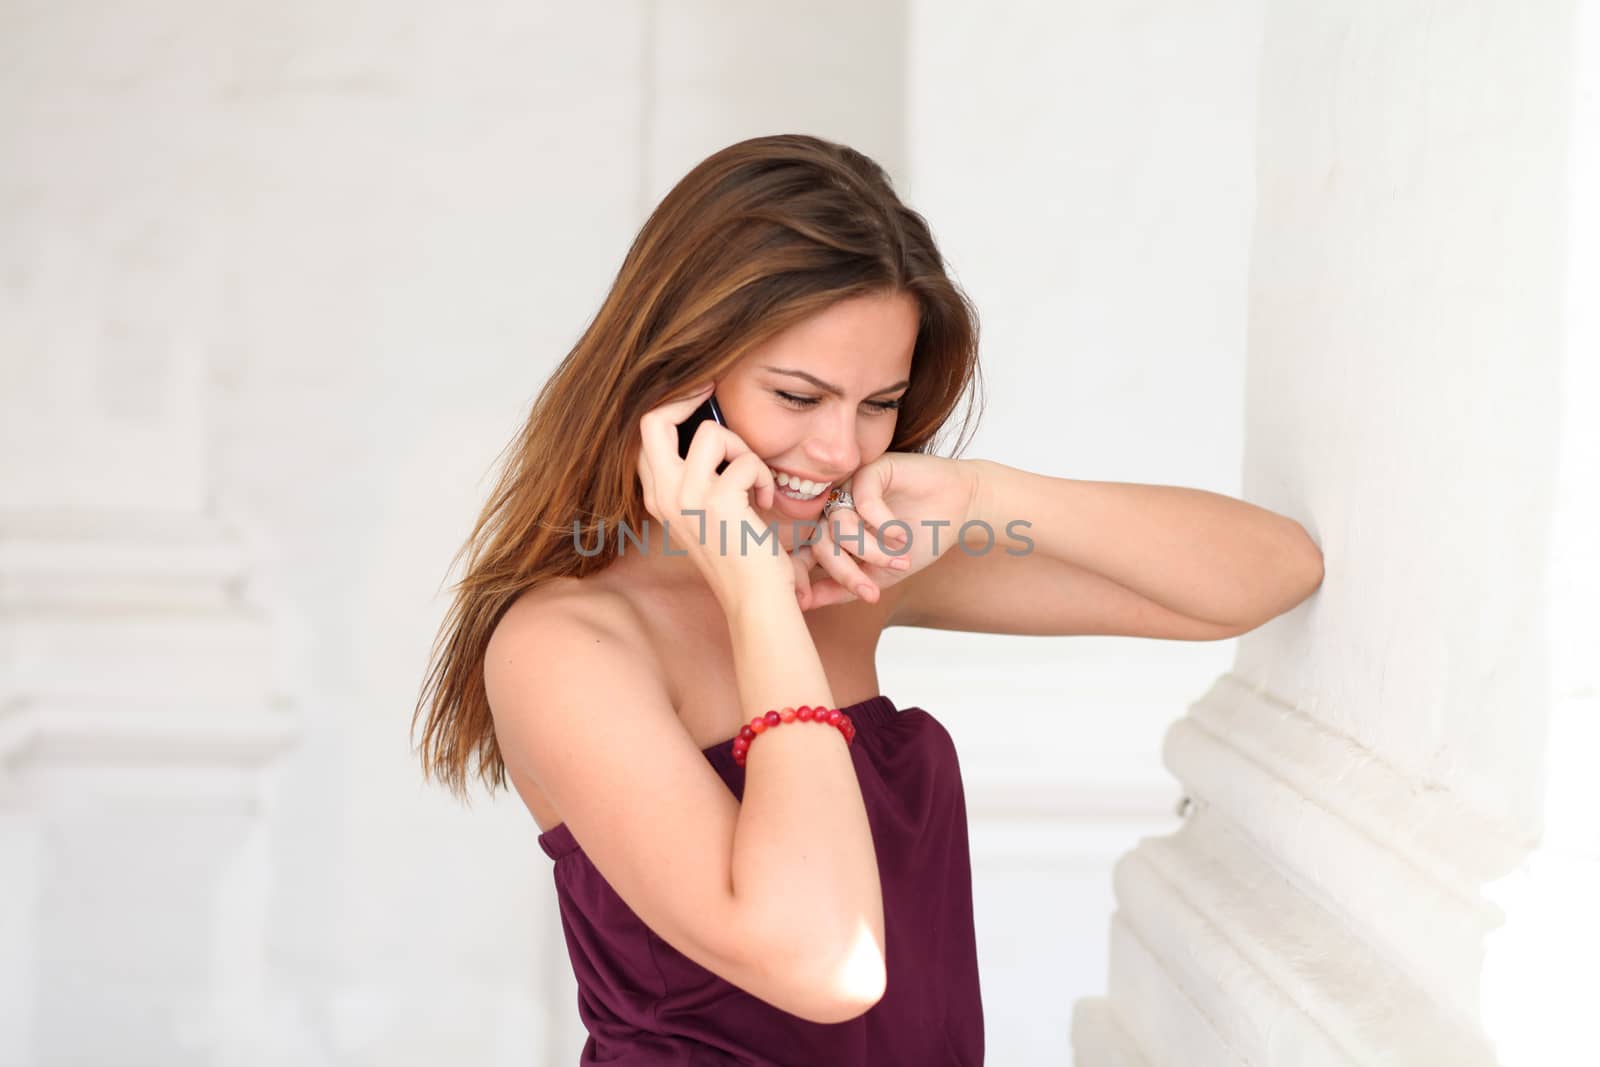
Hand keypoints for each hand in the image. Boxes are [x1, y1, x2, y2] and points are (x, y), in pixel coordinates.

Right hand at [636, 384, 789, 606]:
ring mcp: (686, 497)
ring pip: (711, 432)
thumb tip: (710, 429)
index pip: (646, 435)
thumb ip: (696, 478)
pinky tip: (765, 500)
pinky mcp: (716, 501)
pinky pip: (745, 460)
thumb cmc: (739, 556)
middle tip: (713, 392)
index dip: (673, 408)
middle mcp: (663, 495)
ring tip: (753, 478)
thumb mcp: (705, 512)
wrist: (753, 599)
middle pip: (652, 421)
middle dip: (688, 397)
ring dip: (743, 449)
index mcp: (657, 496)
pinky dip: (763, 475)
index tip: (702, 396)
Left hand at [799, 454, 984, 609]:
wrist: (960, 510)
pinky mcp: (872, 469)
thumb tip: (803, 603)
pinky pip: (861, 499)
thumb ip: (842, 587)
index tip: (804, 600)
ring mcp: (852, 486)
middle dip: (845, 571)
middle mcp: (837, 507)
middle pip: (820, 541)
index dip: (800, 574)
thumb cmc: (922, 539)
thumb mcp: (880, 574)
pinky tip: (900, 534)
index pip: (804, 551)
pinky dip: (882, 523)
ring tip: (899, 558)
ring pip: (839, 523)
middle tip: (872, 590)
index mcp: (834, 530)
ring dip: (870, 549)